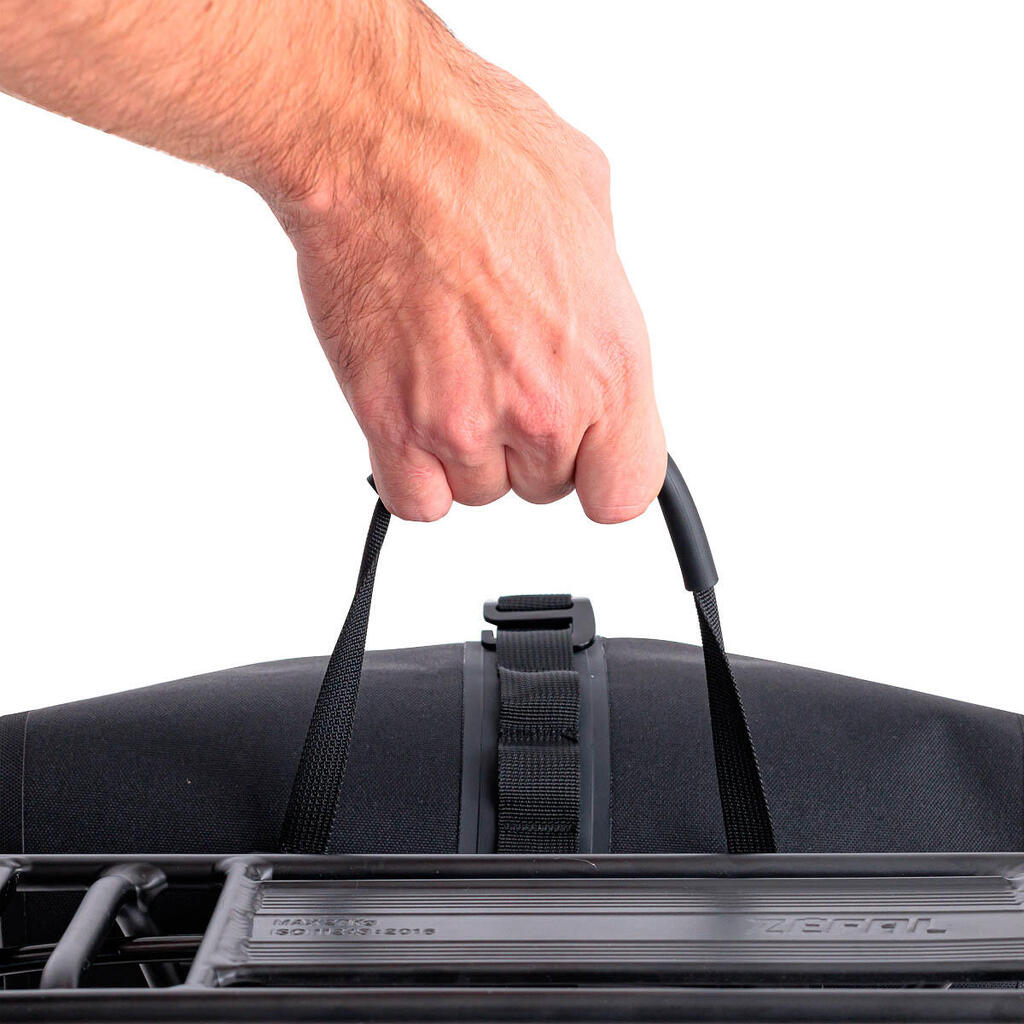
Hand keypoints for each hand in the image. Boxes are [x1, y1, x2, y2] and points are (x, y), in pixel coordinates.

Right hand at [269, 3, 664, 521]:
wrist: (377, 142)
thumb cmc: (478, 155)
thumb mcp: (590, 216)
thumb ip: (600, 304)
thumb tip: (592, 324)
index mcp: (608, 363)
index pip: (625, 491)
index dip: (604, 472)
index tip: (588, 456)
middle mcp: (541, 406)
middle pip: (548, 487)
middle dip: (529, 443)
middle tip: (501, 375)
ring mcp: (463, 423)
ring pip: (479, 492)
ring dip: (468, 451)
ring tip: (450, 375)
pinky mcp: (391, 425)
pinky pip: (416, 500)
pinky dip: (414, 471)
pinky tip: (413, 419)